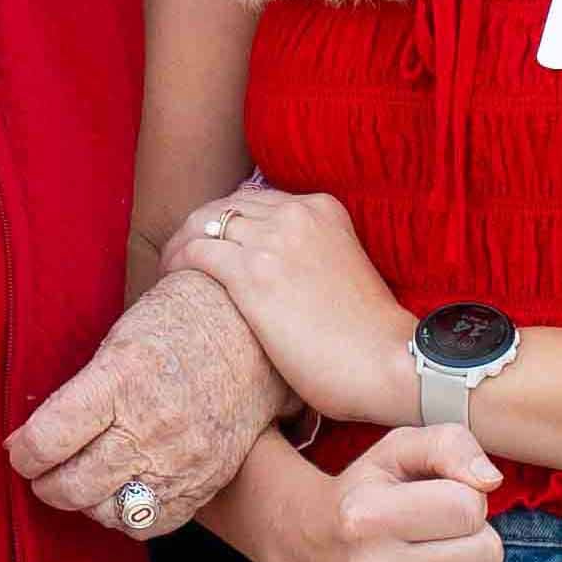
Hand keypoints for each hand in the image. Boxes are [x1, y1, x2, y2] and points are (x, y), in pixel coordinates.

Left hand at [8, 269, 284, 534]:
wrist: (253, 333)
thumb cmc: (177, 324)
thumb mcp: (118, 339)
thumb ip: (79, 393)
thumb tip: (32, 439)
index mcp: (122, 378)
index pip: (50, 438)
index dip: (24, 452)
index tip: (19, 450)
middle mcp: (153, 426)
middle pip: (75, 485)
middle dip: (46, 483)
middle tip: (42, 472)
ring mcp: (183, 461)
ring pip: (109, 511)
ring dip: (84, 501)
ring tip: (81, 480)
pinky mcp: (205, 483)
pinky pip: (151, 523)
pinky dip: (126, 514)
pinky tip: (119, 492)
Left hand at [165, 185, 416, 427]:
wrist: (391, 361)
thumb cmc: (369, 334)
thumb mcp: (343, 267)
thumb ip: (310, 254)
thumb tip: (275, 272)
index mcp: (321, 208)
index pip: (252, 199)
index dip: (226, 221)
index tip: (211, 243)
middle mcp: (296, 214)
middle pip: (225, 206)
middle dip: (199, 228)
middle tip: (182, 258)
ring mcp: (273, 241)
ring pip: (203, 223)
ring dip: (181, 245)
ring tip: (171, 270)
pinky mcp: (253, 275)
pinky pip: (196, 253)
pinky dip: (175, 262)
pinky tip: (170, 281)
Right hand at [284, 422, 505, 561]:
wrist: (310, 549)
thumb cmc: (367, 493)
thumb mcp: (396, 450)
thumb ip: (448, 444)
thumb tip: (490, 482)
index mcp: (366, 517)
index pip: (468, 508)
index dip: (466, 498)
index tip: (440, 501)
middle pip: (485, 553)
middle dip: (479, 535)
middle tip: (448, 533)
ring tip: (450, 561)